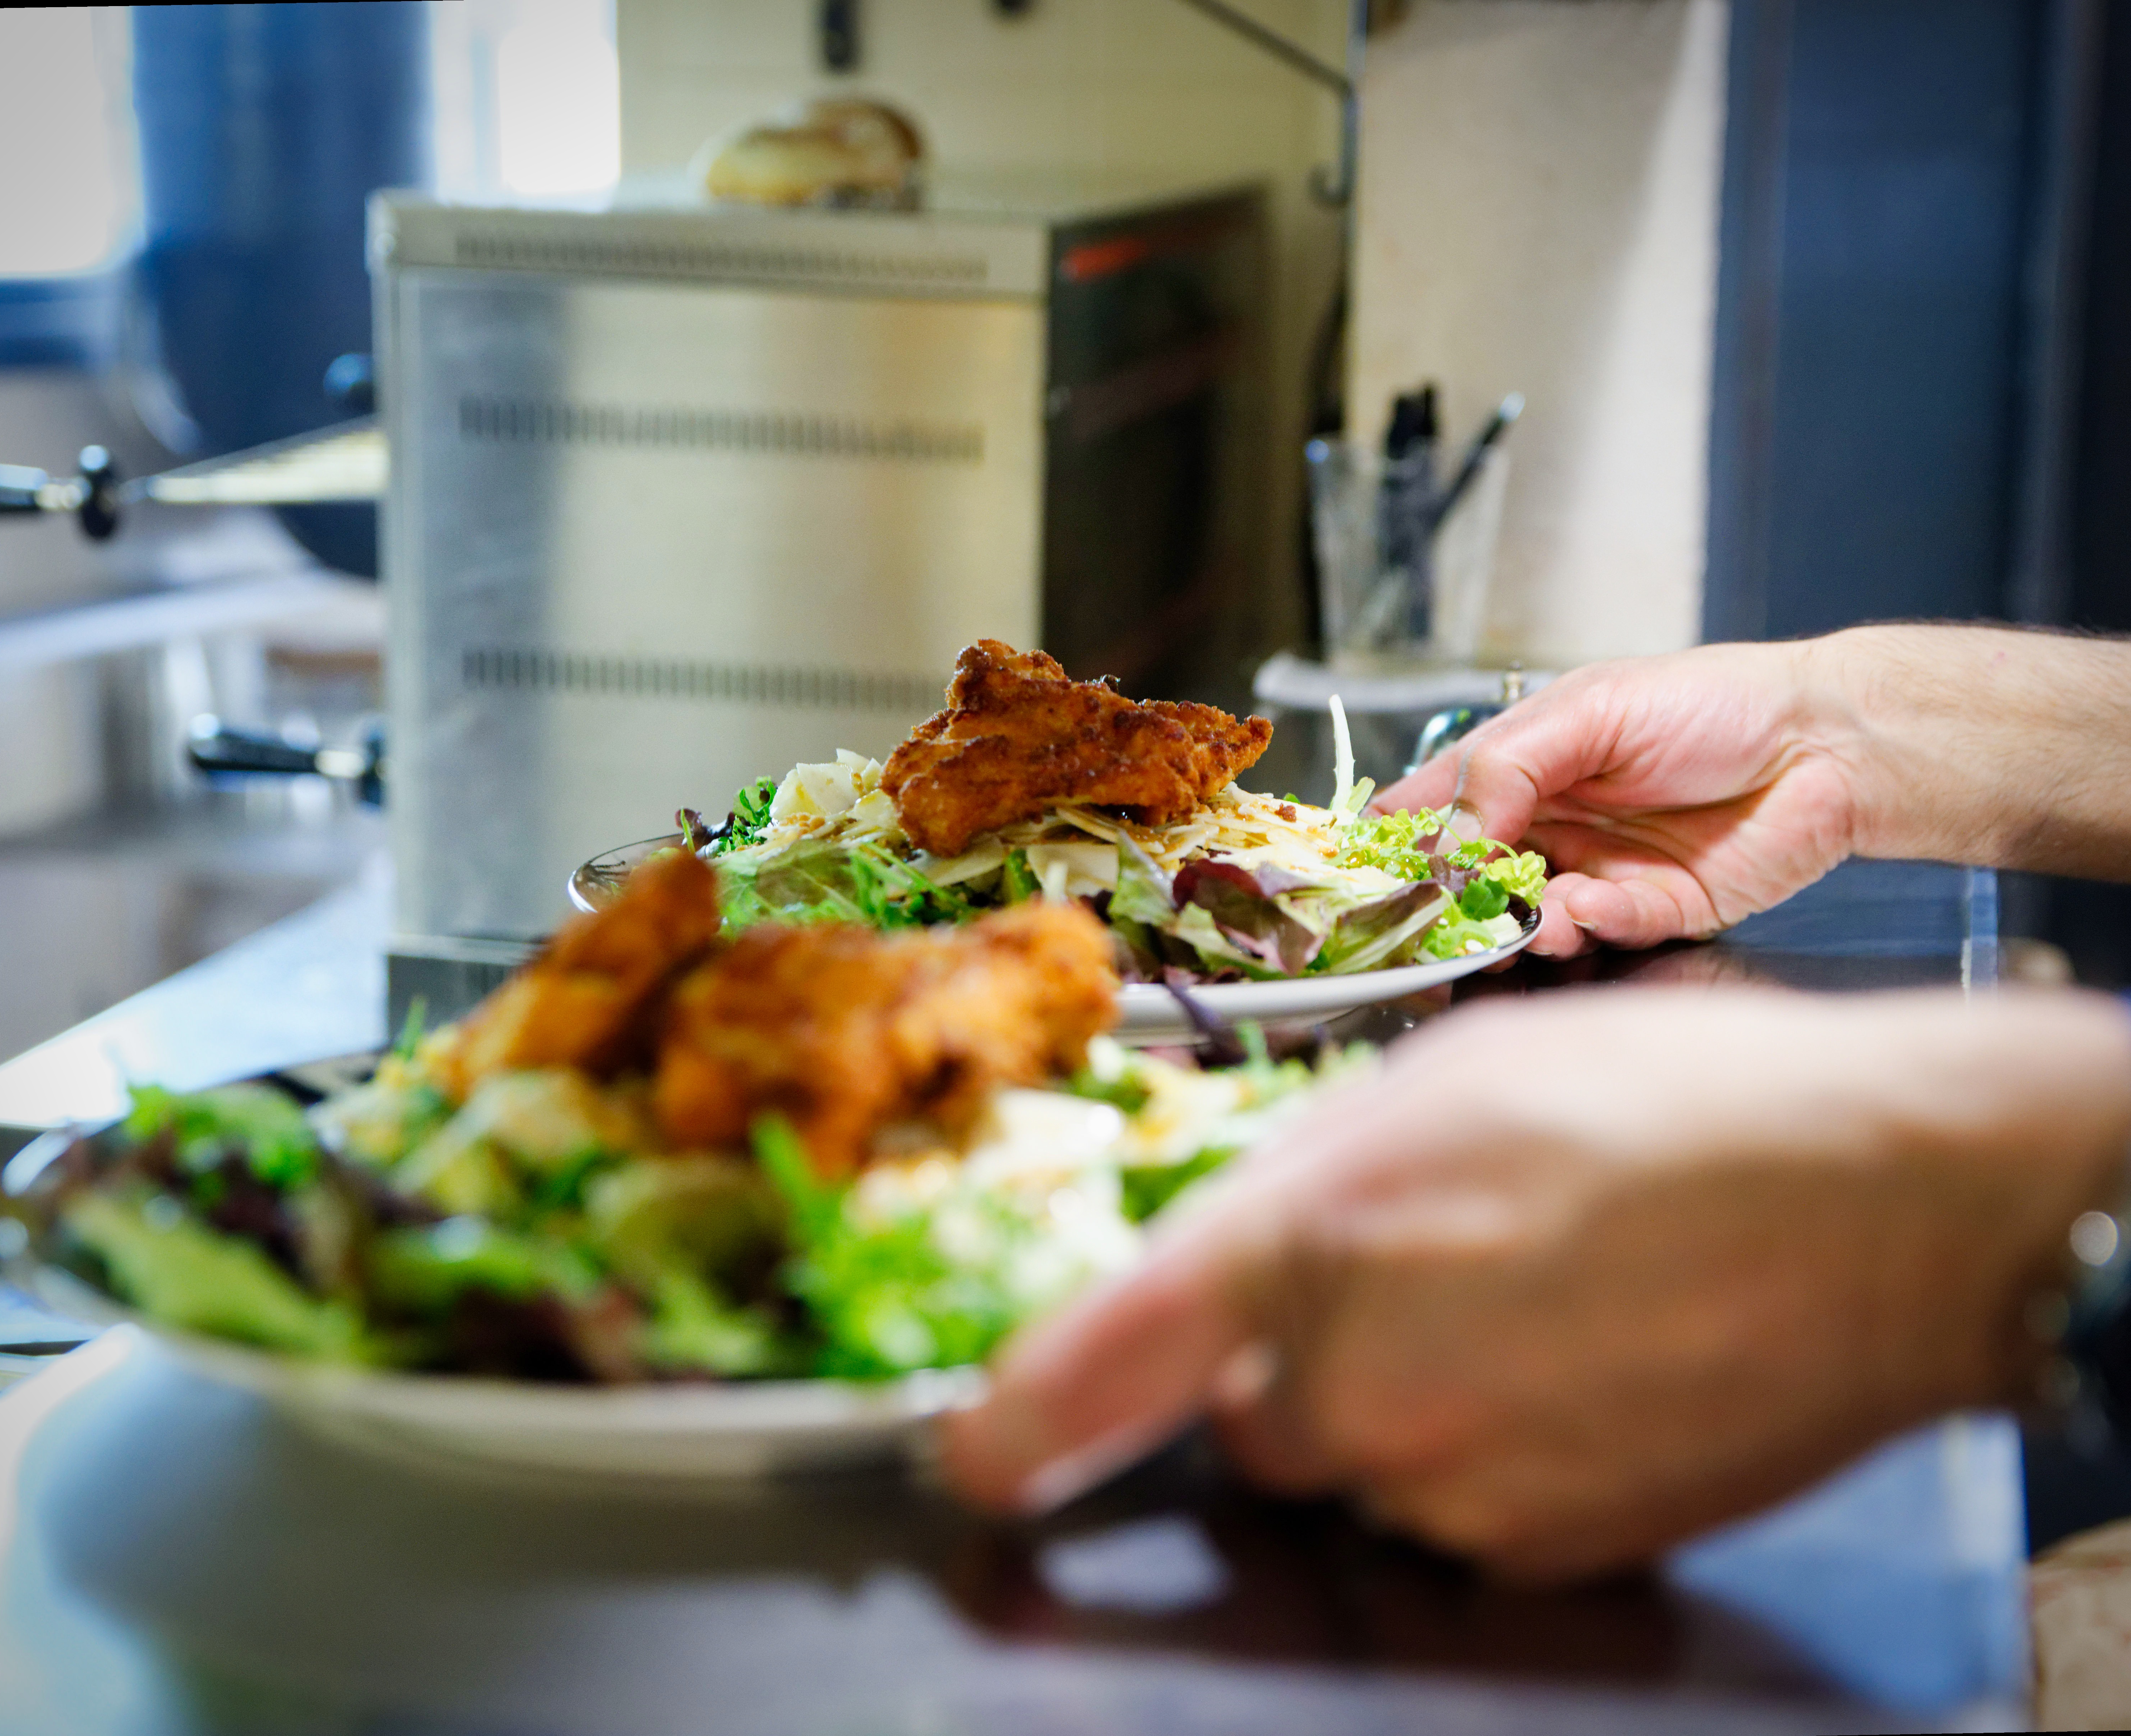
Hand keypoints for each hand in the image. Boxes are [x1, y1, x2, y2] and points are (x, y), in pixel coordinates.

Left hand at [939, 988, 2130, 1581]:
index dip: (1020, 1419)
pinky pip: (1462, 1506)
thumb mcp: (1448, 1084)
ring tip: (1531, 1307)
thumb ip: (1311, 1186)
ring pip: (1365, 1462)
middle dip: (1303, 1360)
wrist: (1876, 1204)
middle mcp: (1362, 1383)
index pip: (1106, 1359)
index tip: (976, 1456)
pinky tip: (1581, 1363)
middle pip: (1257, 1416)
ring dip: (1409, 1403)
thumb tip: (1246, 1252)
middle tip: (1425, 1279)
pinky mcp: (1542, 1546)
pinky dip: (1493, 1449)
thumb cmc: (1667, 1107)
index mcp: (1314, 1239)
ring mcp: (1454, 1482)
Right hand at [1372, 641, 1862, 957]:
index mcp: (1520, 769)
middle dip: (1453, 904)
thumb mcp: (1588, 710)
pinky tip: (1594, 910)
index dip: (1391, 844)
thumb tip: (1443, 836)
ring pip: (1528, 920)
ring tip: (1532, 917)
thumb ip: (1505, 768)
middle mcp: (1549, 826)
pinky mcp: (1652, 913)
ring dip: (1522, 925)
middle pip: (1468, 881)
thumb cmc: (1710, 703)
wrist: (1825, 742)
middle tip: (1444, 916)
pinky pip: (1602, 936)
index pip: (1429, 812)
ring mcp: (1596, 873)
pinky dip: (1590, 928)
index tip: (1365, 874)